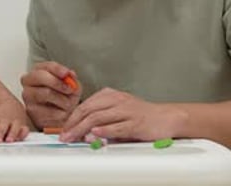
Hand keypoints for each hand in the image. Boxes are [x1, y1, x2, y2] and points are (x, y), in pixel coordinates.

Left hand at [0, 116, 29, 142]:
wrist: (9, 107)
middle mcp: (5, 121)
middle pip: (2, 126)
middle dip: (0, 133)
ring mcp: (14, 123)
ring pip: (15, 128)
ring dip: (12, 134)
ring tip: (9, 140)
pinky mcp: (23, 126)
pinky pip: (25, 130)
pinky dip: (23, 133)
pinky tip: (19, 138)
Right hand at [20, 61, 81, 129]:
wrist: (58, 116)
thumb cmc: (62, 97)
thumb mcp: (70, 86)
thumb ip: (71, 79)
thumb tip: (71, 74)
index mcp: (37, 71)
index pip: (46, 66)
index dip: (57, 69)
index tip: (66, 73)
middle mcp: (28, 82)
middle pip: (40, 77)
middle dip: (57, 82)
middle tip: (69, 89)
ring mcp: (27, 97)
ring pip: (45, 93)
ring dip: (62, 99)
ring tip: (68, 104)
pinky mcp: (31, 112)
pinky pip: (49, 110)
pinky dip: (60, 112)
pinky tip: (61, 112)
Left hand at [59, 87, 184, 142]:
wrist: (167, 117)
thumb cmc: (141, 116)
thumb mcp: (118, 113)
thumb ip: (102, 121)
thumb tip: (84, 134)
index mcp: (110, 95)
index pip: (85, 105)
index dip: (72, 117)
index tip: (63, 129)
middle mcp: (117, 100)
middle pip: (89, 110)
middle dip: (74, 124)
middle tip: (64, 135)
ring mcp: (126, 111)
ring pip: (99, 118)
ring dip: (83, 128)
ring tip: (73, 136)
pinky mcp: (136, 123)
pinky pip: (117, 126)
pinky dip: (104, 130)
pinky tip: (95, 133)